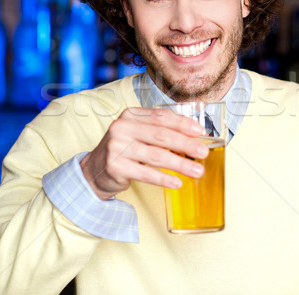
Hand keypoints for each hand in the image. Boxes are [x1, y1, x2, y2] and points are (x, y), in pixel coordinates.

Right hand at [81, 107, 208, 199]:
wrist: (95, 170)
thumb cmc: (124, 150)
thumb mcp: (138, 135)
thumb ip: (160, 132)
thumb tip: (194, 138)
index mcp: (130, 115)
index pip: (161, 116)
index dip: (182, 123)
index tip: (200, 131)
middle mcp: (122, 128)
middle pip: (161, 135)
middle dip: (186, 144)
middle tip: (203, 152)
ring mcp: (116, 147)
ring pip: (156, 155)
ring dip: (180, 164)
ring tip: (197, 171)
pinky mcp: (115, 167)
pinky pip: (145, 173)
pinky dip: (163, 179)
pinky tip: (177, 182)